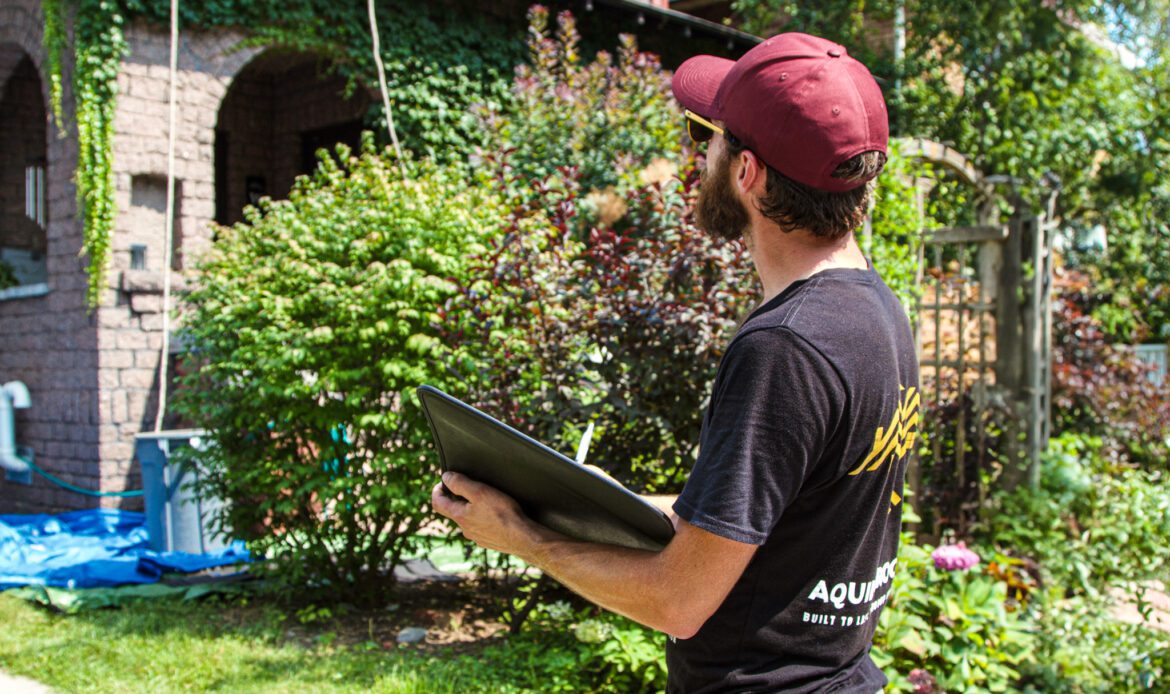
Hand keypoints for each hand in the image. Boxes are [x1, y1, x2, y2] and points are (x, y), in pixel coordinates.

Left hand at [430, 471, 546, 558]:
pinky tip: (495, 515)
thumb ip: (460, 484)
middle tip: (464, 487)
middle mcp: (465, 529)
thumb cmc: (502, 513)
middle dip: (455, 498)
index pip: (438, 503)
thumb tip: (445, 477)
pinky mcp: (489, 541)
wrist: (522, 538)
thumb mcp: (480, 492)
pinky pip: (480, 528)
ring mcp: (476, 537)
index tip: (442, 482)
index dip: (437, 490)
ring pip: (467, 521)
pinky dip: (482, 519)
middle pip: (453, 511)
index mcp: (459, 516)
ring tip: (483, 500)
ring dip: (470, 509)